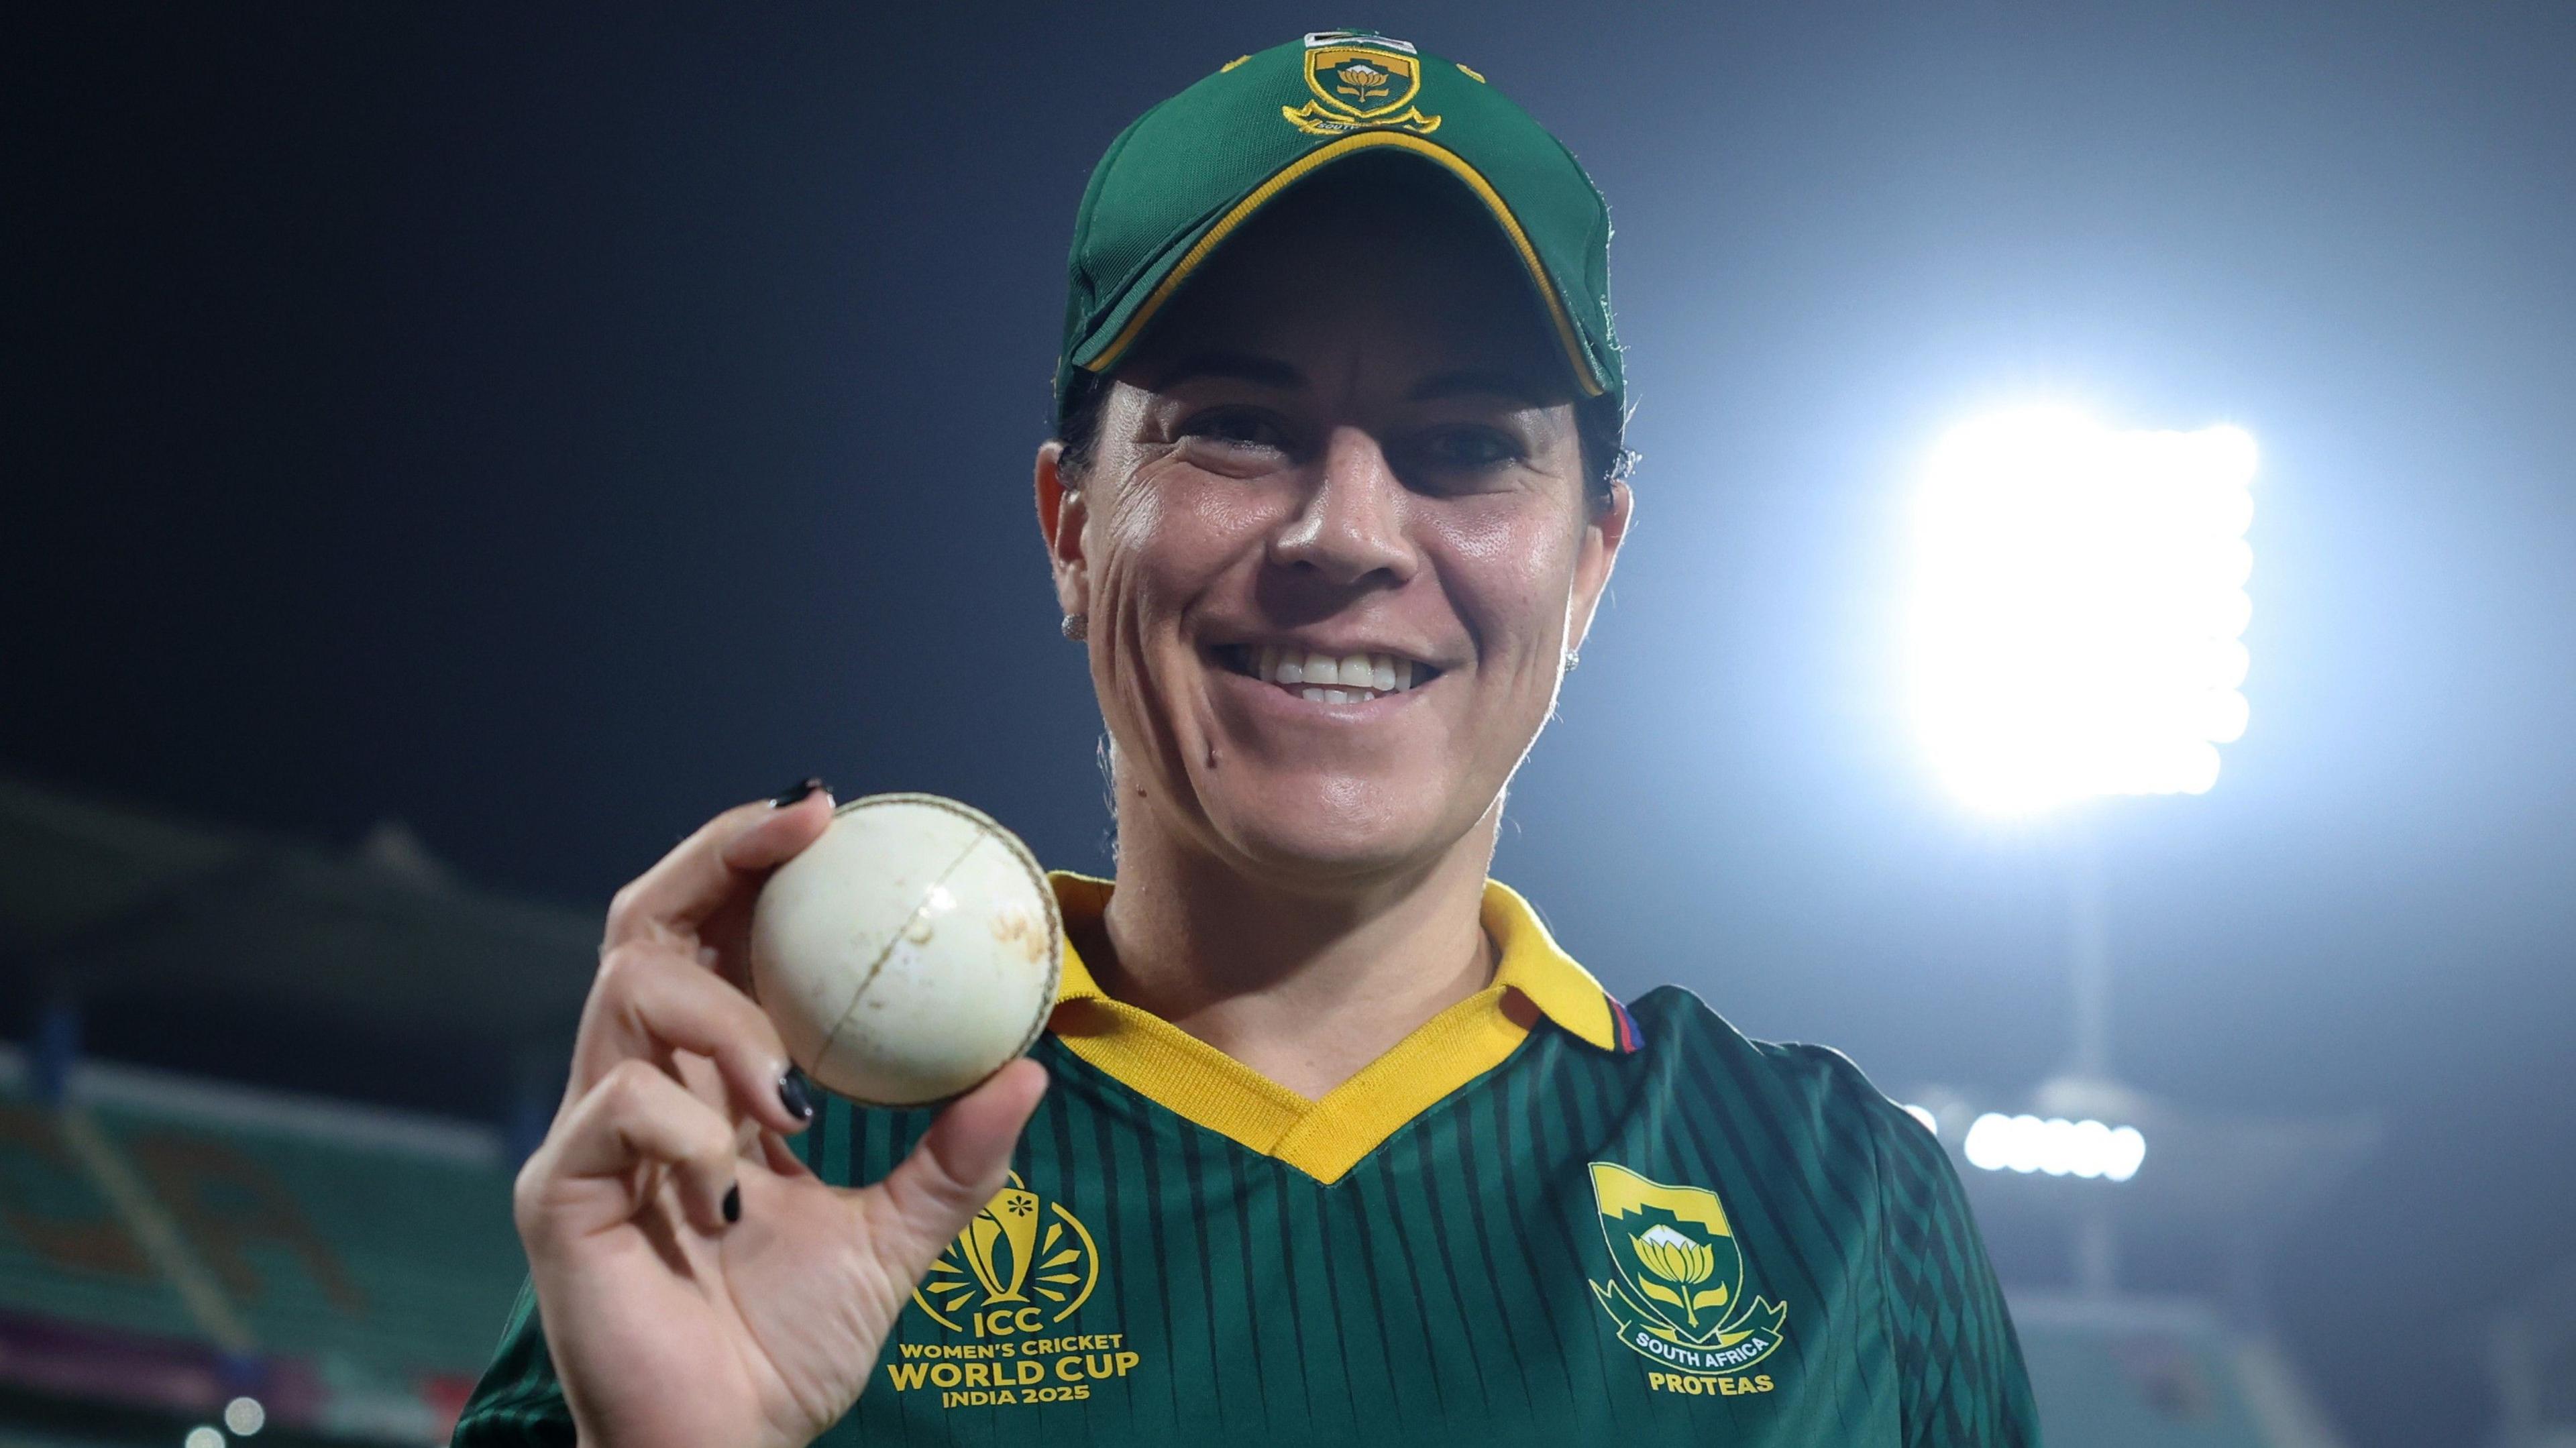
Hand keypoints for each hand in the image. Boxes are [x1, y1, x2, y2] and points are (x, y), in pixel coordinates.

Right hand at [511, 787, 1048, 1447]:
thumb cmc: (789, 1348)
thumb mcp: (898, 1239)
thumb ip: (955, 1159)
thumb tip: (1030, 1070)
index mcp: (708, 1084)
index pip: (711, 937)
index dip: (750, 862)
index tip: (827, 812)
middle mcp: (638, 1088)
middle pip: (645, 925)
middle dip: (716, 859)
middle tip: (798, 830)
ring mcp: (592, 1136)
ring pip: (629, 990)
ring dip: (726, 1016)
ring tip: (794, 1091)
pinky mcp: (559, 1192)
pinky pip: (615, 1103)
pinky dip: (686, 1120)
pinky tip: (735, 1178)